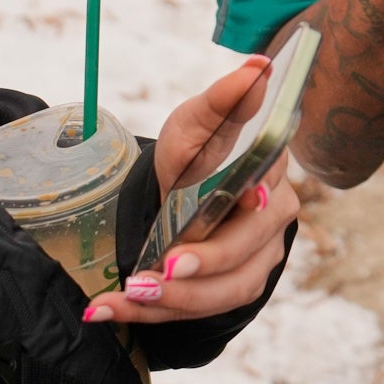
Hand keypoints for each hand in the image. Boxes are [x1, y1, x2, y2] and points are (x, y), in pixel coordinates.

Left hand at [87, 55, 303, 323]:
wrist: (178, 198)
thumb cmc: (193, 155)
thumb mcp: (195, 125)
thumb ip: (223, 102)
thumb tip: (258, 68)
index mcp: (268, 169)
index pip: (266, 188)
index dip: (250, 205)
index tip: (239, 208)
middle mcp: (275, 216)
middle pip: (248, 248)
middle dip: (203, 264)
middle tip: (156, 274)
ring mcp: (260, 258)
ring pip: (229, 290)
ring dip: (174, 300)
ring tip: (127, 296)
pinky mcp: (236, 288)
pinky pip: (202, 311)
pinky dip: (153, 314)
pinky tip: (109, 311)